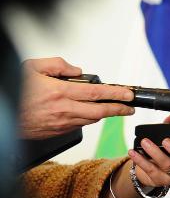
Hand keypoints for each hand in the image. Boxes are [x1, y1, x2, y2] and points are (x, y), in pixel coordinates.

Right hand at [19, 57, 133, 138]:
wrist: (3, 115)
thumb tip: (76, 71)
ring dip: (104, 116)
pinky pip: (78, 126)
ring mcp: (61, 123)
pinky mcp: (57, 132)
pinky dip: (87, 120)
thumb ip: (57, 65)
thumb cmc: (15, 90)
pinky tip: (89, 114)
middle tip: (130, 108)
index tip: (129, 95)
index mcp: (60, 92)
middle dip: (119, 110)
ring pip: (90, 121)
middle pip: (100, 112)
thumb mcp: (32, 67)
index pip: (97, 94)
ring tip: (114, 109)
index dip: (117, 94)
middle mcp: (63, 110)